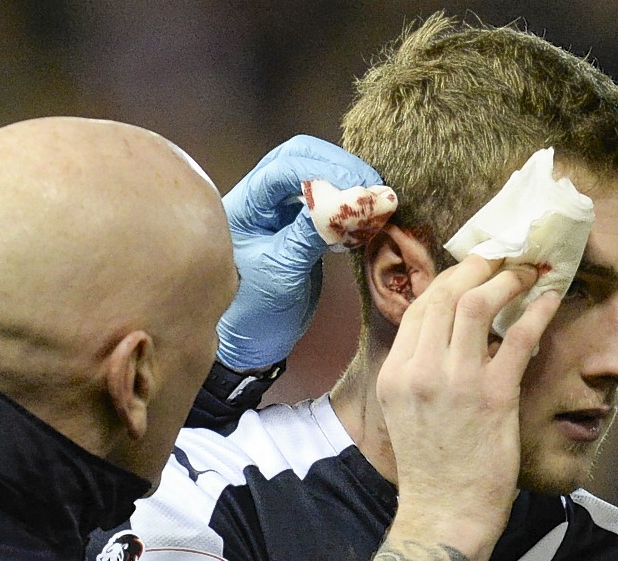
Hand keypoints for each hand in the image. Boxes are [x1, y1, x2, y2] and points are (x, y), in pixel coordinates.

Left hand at [218, 136, 383, 370]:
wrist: (250, 345)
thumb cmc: (252, 313)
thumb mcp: (283, 272)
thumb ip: (311, 234)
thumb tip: (352, 202)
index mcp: (243, 205)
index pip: (284, 166)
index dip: (324, 171)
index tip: (359, 188)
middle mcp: (259, 200)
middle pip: (300, 158)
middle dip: (339, 166)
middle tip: (372, 187)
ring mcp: (279, 212)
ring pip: (315, 175)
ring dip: (347, 183)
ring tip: (374, 202)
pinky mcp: (299, 227)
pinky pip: (326, 202)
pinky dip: (348, 205)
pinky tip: (364, 219)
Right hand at [363, 257, 559, 560]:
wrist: (444, 514)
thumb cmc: (433, 469)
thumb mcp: (407, 412)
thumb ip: (420, 371)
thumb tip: (449, 335)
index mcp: (396, 373)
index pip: (422, 306)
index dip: (451, 277)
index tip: (475, 266)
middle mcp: (420, 370)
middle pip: (448, 294)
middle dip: (481, 266)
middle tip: (505, 257)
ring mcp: (456, 382)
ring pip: (479, 304)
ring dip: (508, 280)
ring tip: (528, 273)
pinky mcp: (493, 397)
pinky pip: (518, 338)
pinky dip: (537, 311)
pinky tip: (550, 300)